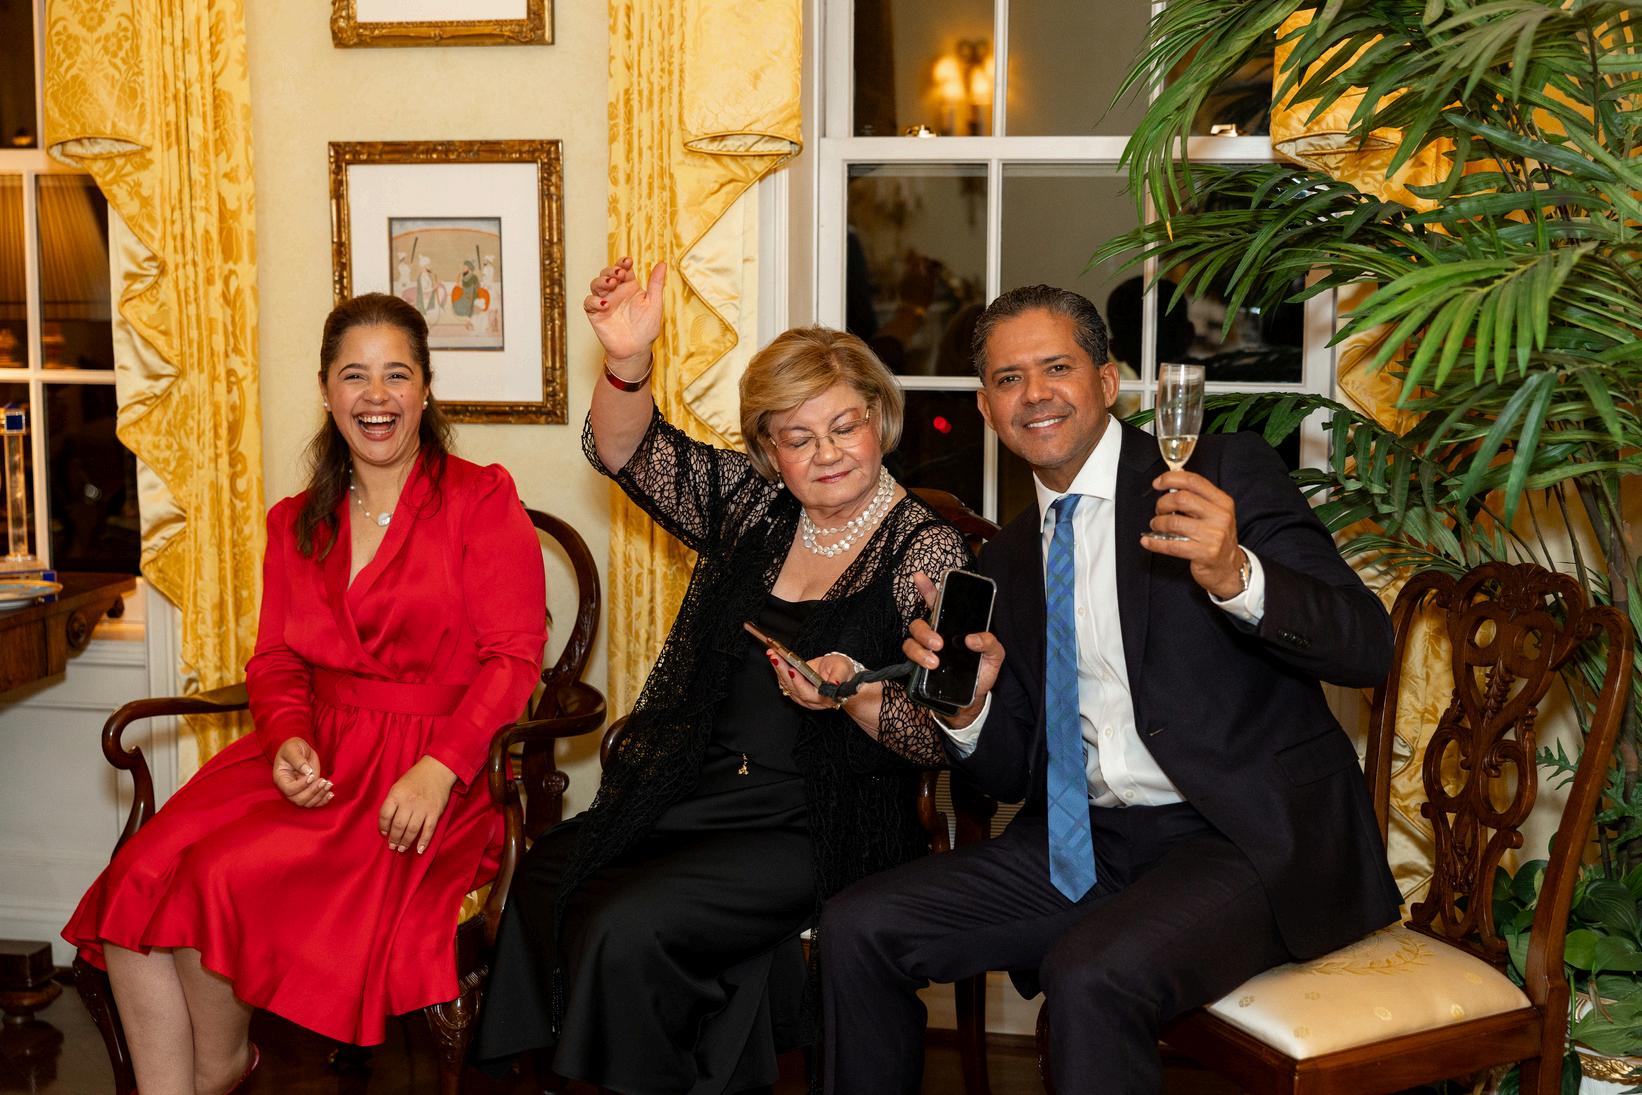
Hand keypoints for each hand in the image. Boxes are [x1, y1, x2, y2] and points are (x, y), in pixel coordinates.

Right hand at [272, 737, 331, 807]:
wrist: (299, 749)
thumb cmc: (292, 748)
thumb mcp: (292, 749)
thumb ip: (298, 759)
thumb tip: (307, 771)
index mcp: (281, 778)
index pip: (289, 789)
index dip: (301, 785)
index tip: (312, 775)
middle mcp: (288, 788)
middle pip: (298, 800)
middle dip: (313, 792)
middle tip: (324, 781)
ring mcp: (299, 791)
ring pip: (307, 803)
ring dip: (320, 796)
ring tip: (329, 784)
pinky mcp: (309, 790)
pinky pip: (314, 802)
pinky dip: (323, 800)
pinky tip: (331, 794)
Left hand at [378, 756, 457, 853]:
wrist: (438, 769)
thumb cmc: (415, 778)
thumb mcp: (398, 785)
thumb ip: (392, 802)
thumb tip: (388, 823)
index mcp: (396, 794)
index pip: (385, 815)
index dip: (382, 826)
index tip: (384, 833)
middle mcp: (409, 802)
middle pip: (398, 826)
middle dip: (394, 839)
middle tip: (392, 846)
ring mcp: (423, 808)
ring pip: (412, 830)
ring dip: (406, 842)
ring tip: (402, 849)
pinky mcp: (435, 812)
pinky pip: (428, 830)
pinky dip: (424, 841)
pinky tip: (419, 850)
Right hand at [584, 256, 665, 374]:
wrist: (636, 349)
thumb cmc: (647, 328)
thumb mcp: (654, 304)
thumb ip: (656, 284)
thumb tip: (663, 263)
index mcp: (629, 286)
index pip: (623, 268)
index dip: (623, 262)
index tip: (628, 262)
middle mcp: (615, 291)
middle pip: (607, 273)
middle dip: (611, 270)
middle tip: (620, 274)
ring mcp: (604, 301)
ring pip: (595, 284)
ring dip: (601, 281)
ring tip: (611, 284)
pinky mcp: (595, 313)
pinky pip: (589, 302)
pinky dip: (594, 300)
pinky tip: (605, 304)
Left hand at [765, 650, 854, 711]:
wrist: (840, 676)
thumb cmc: (842, 673)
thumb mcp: (843, 670)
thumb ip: (838, 678)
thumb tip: (833, 684)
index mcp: (824, 698)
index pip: (808, 694)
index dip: (799, 683)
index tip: (793, 670)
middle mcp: (812, 700)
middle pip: (793, 688)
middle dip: (783, 671)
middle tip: (775, 657)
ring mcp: (803, 697)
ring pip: (787, 686)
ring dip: (778, 670)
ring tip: (772, 655)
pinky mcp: (797, 691)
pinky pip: (785, 683)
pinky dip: (779, 671)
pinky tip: (775, 660)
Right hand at [901, 571, 1003, 728]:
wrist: (973, 701)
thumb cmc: (981, 673)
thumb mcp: (995, 656)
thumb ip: (990, 643)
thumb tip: (972, 639)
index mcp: (952, 626)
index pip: (937, 602)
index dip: (927, 588)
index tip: (919, 576)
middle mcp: (935, 635)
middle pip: (918, 622)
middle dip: (925, 630)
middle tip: (939, 643)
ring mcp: (924, 651)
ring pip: (910, 640)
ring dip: (920, 648)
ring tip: (935, 661)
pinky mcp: (917, 668)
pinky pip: (908, 658)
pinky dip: (918, 660)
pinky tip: (931, 667)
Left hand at [1142, 470, 1244, 598]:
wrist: (1229, 567)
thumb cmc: (1216, 537)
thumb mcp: (1214, 513)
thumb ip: (1196, 498)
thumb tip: (1171, 483)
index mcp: (1222, 502)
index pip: (1194, 481)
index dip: (1171, 479)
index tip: (1157, 483)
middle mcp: (1220, 516)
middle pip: (1182, 499)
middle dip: (1163, 503)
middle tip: (1159, 510)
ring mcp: (1213, 536)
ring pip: (1174, 522)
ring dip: (1158, 523)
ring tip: (1156, 526)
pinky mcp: (1204, 553)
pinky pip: (1171, 545)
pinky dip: (1155, 542)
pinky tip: (1147, 541)